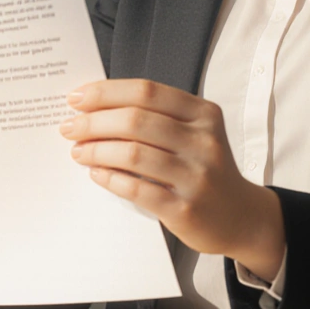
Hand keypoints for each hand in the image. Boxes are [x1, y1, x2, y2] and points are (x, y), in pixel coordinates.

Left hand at [60, 79, 284, 279]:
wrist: (239, 216)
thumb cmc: (204, 168)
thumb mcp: (194, 132)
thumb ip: (156, 117)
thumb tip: (96, 108)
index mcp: (203, 114)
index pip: (147, 91)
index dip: (107, 92)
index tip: (77, 98)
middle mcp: (203, 141)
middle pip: (136, 120)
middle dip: (94, 121)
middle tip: (70, 127)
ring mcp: (196, 176)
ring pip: (133, 153)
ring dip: (96, 150)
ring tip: (78, 151)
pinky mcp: (185, 208)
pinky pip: (137, 189)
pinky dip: (110, 179)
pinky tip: (96, 174)